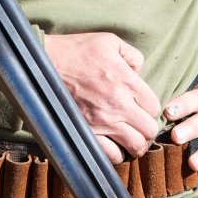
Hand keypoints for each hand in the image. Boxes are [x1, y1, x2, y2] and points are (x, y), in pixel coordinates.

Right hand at [44, 32, 160, 162]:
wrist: (42, 66)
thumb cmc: (75, 51)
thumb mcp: (109, 42)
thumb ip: (133, 55)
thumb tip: (140, 72)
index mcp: (127, 82)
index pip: (154, 107)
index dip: (150, 109)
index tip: (142, 109)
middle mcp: (118, 105)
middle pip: (149, 130)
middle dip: (147, 129)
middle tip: (139, 127)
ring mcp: (103, 122)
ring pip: (135, 146)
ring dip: (135, 145)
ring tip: (129, 139)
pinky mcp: (87, 133)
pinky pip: (111, 155)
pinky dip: (116, 154)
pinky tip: (113, 146)